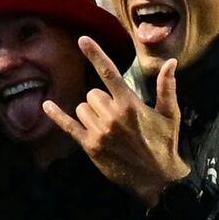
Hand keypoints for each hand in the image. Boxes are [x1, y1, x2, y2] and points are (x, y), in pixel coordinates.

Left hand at [59, 40, 187, 201]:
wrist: (160, 180)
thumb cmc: (165, 144)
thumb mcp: (170, 115)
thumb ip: (167, 87)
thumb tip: (171, 62)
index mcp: (130, 104)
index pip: (109, 72)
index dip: (95, 54)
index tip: (82, 39)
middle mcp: (112, 116)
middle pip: (92, 94)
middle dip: (101, 101)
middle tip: (117, 117)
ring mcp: (99, 132)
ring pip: (82, 108)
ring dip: (90, 113)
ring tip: (108, 128)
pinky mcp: (91, 147)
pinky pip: (69, 126)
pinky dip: (57, 115)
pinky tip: (47, 105)